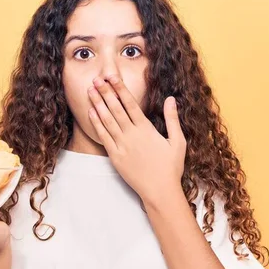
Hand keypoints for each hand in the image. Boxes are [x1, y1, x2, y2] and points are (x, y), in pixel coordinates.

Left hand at [87, 75, 186, 201]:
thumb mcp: (177, 142)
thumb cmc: (171, 167)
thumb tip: (171, 99)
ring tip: (90, 91)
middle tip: (96, 79)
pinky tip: (91, 112)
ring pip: (107, 120)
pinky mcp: (115, 157)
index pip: (130, 103)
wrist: (159, 191)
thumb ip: (173, 119)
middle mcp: (132, 135)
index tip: (112, 77)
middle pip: (115, 108)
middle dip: (105, 92)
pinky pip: (103, 137)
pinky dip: (96, 123)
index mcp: (146, 129)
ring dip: (97, 104)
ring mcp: (122, 146)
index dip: (119, 88)